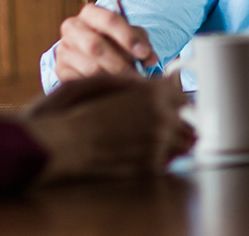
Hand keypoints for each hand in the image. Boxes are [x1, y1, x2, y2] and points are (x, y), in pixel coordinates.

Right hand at [23, 74, 193, 183]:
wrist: (58, 145)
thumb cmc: (73, 110)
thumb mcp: (101, 81)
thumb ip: (130, 81)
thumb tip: (147, 81)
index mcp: (151, 93)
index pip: (180, 90)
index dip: (173, 91)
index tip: (170, 92)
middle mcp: (160, 118)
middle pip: (190, 114)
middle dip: (179, 112)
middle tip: (167, 112)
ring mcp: (156, 145)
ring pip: (186, 139)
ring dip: (178, 134)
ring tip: (162, 131)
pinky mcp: (148, 167)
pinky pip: (170, 159)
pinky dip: (165, 153)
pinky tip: (150, 148)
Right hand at [54, 3, 158, 80]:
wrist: (88, 54)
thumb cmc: (113, 42)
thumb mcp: (128, 36)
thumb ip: (142, 43)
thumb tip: (150, 59)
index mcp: (91, 13)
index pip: (110, 20)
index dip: (128, 37)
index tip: (143, 53)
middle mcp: (72, 28)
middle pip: (95, 45)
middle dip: (119, 63)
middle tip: (136, 76)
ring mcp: (64, 49)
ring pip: (90, 67)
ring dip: (112, 77)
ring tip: (128, 84)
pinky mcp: (61, 70)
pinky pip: (82, 82)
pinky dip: (100, 87)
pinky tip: (111, 88)